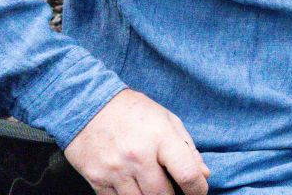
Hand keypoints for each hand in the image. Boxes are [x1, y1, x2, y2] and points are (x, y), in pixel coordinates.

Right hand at [64, 89, 209, 194]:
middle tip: (174, 189)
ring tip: (154, 188)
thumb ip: (188, 148)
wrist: (87, 105)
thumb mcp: (167, 120)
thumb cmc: (134, 112)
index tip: (198, 191)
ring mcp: (116, 170)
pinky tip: (134, 188)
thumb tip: (204, 174)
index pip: (187, 174)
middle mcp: (138, 156)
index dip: (198, 189)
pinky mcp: (97, 180)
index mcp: (161, 137)